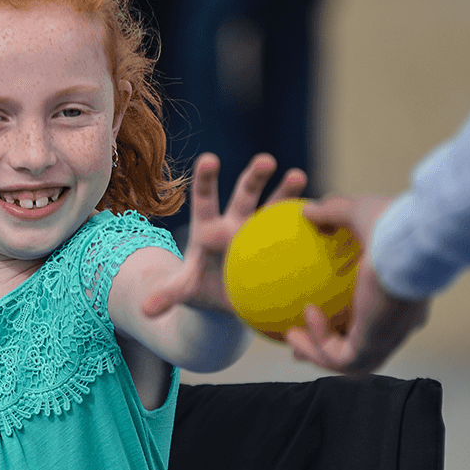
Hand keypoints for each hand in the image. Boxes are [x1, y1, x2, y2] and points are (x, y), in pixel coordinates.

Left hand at [141, 152, 307, 316]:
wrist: (224, 297)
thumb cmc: (200, 288)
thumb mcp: (182, 291)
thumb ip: (166, 296)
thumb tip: (144, 311)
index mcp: (208, 229)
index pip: (205, 199)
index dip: (206, 179)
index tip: (209, 158)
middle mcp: (236, 223)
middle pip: (244, 195)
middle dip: (255, 177)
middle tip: (266, 160)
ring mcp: (259, 233)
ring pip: (274, 208)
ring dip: (286, 192)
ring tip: (299, 176)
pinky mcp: (278, 246)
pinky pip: (293, 232)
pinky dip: (307, 224)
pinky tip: (326, 215)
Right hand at [287, 194, 429, 374]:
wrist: (411, 244)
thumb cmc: (396, 226)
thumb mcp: (361, 212)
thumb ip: (335, 212)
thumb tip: (310, 210)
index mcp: (404, 299)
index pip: (377, 320)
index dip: (351, 321)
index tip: (327, 313)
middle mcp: (400, 325)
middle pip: (363, 351)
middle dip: (329, 351)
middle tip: (301, 341)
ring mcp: (388, 339)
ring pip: (351, 365)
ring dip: (317, 355)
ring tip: (291, 340)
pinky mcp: (373, 346)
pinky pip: (339, 357)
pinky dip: (319, 342)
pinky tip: (307, 315)